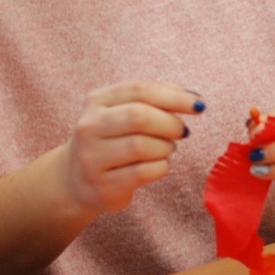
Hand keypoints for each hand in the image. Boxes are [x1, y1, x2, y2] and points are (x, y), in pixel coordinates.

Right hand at [57, 80, 200, 215]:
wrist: (76, 181)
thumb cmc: (111, 140)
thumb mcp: (123, 112)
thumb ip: (155, 99)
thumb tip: (191, 96)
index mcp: (97, 101)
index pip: (140, 89)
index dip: (174, 96)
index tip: (198, 105)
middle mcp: (90, 126)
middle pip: (140, 116)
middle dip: (170, 123)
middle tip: (182, 132)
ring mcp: (93, 157)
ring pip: (142, 146)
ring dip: (165, 147)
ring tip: (166, 149)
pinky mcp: (103, 185)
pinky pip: (143, 172)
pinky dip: (161, 167)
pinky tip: (158, 165)